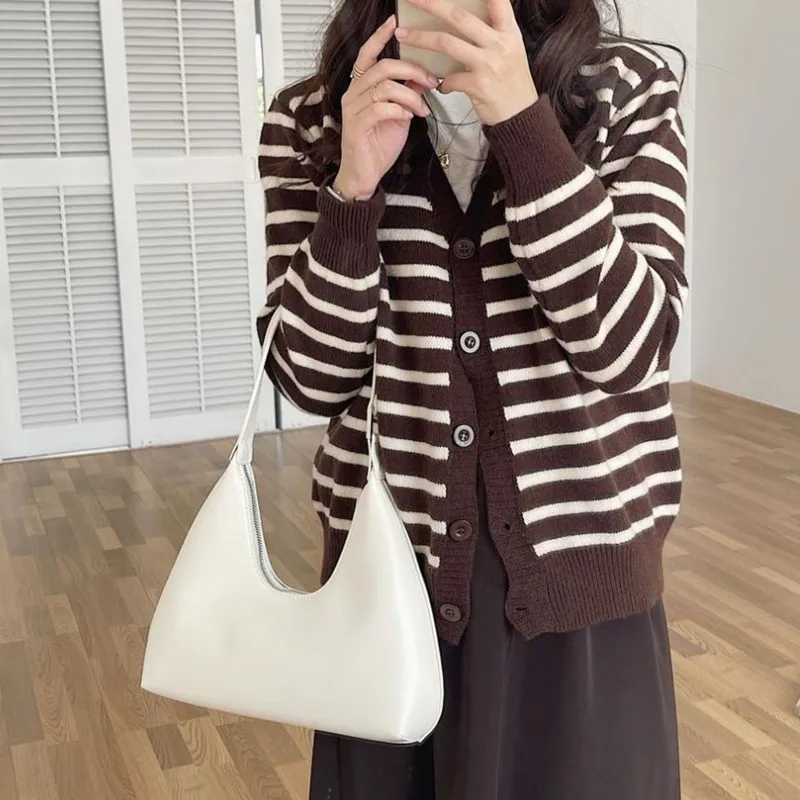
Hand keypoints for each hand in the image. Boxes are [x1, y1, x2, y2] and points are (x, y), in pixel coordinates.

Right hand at [335, 15, 438, 200]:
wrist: (365, 175)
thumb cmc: (378, 145)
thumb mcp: (399, 115)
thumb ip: (406, 94)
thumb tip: (423, 77)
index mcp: (361, 88)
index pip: (368, 55)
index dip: (379, 37)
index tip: (394, 22)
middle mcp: (353, 94)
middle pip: (383, 67)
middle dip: (411, 70)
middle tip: (430, 81)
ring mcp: (353, 110)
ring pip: (385, 87)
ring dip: (410, 96)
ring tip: (422, 109)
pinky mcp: (356, 127)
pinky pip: (381, 108)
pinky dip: (400, 111)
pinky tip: (409, 118)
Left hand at [395, 0, 537, 125]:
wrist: (521, 116)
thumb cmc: (512, 83)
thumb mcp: (511, 51)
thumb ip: (492, 34)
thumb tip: (460, 20)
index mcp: (509, 32)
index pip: (496, 0)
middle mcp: (499, 44)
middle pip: (459, 16)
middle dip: (431, 3)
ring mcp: (488, 64)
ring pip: (446, 43)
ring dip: (420, 38)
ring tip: (402, 35)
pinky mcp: (478, 86)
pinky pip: (449, 78)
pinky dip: (440, 82)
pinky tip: (439, 85)